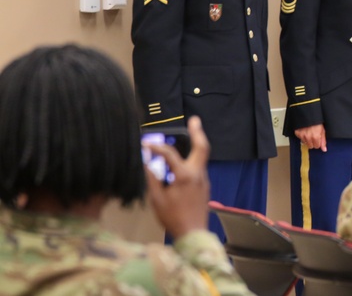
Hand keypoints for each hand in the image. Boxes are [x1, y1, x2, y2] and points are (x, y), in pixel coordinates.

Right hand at [145, 116, 210, 239]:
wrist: (193, 233)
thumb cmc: (172, 217)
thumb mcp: (156, 199)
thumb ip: (152, 178)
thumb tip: (146, 162)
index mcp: (185, 176)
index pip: (169, 154)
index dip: (156, 147)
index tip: (145, 144)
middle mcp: (198, 173)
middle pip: (201, 147)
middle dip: (198, 132)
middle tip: (194, 119)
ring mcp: (204, 178)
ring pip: (201, 156)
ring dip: (195, 144)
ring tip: (189, 133)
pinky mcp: (205, 184)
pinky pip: (198, 166)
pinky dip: (191, 158)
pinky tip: (182, 159)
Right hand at [295, 124, 326, 151]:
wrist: (309, 114)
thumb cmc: (317, 122)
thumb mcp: (323, 130)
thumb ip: (323, 141)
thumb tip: (324, 150)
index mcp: (315, 137)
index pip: (316, 146)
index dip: (318, 143)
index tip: (318, 138)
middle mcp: (308, 137)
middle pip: (310, 146)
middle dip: (312, 142)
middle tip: (313, 136)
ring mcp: (302, 135)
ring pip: (305, 143)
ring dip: (307, 139)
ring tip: (309, 133)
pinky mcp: (297, 133)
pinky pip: (300, 138)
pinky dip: (302, 136)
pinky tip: (304, 131)